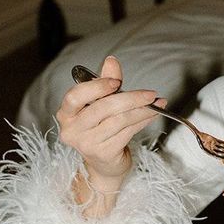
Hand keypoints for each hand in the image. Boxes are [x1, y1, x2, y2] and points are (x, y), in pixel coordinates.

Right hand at [57, 55, 162, 190]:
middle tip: (150, 94)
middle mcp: (72, 129)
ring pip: (119, 120)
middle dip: (131, 98)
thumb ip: (106, 82)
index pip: (75, 97)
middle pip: (103, 108)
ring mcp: (86, 144)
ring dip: (143, 110)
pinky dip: (143, 121)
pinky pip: (128, 132)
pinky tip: (152, 115)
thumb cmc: (101, 127)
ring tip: (157, 103)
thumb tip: (111, 60)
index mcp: (66, 113)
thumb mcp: (101, 102)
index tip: (116, 81)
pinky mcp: (103, 154)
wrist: (105, 163)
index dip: (96, 87)